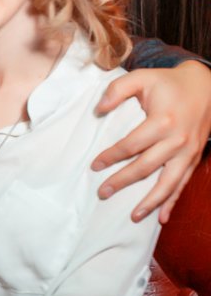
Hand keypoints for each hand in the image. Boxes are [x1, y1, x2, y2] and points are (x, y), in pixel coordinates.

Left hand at [95, 62, 210, 222]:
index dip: (111, 157)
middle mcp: (178, 141)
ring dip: (150, 202)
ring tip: (133, 217)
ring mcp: (188, 152)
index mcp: (163, 122)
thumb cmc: (168, 83)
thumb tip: (98, 110)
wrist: (206, 86)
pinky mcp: (194, 158)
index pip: (131, 145)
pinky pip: (182, 184)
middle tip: (102, 193)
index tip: (95, 166)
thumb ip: (117, 90)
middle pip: (146, 167)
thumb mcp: (141, 77)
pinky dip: (172, 201)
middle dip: (123, 182)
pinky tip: (162, 218)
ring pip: (168, 183)